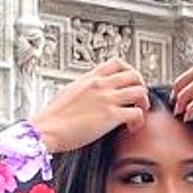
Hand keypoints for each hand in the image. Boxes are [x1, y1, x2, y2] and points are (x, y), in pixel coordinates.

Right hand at [31, 60, 149, 152]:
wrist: (48, 128)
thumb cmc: (54, 116)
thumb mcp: (68, 92)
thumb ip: (82, 90)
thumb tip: (84, 94)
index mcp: (91, 78)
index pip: (117, 64)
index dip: (129, 73)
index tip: (130, 85)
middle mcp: (101, 84)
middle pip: (134, 74)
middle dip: (141, 87)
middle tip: (138, 101)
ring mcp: (107, 98)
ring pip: (139, 91)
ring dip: (144, 103)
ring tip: (139, 114)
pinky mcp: (111, 116)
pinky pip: (136, 113)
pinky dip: (139, 120)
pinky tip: (132, 128)